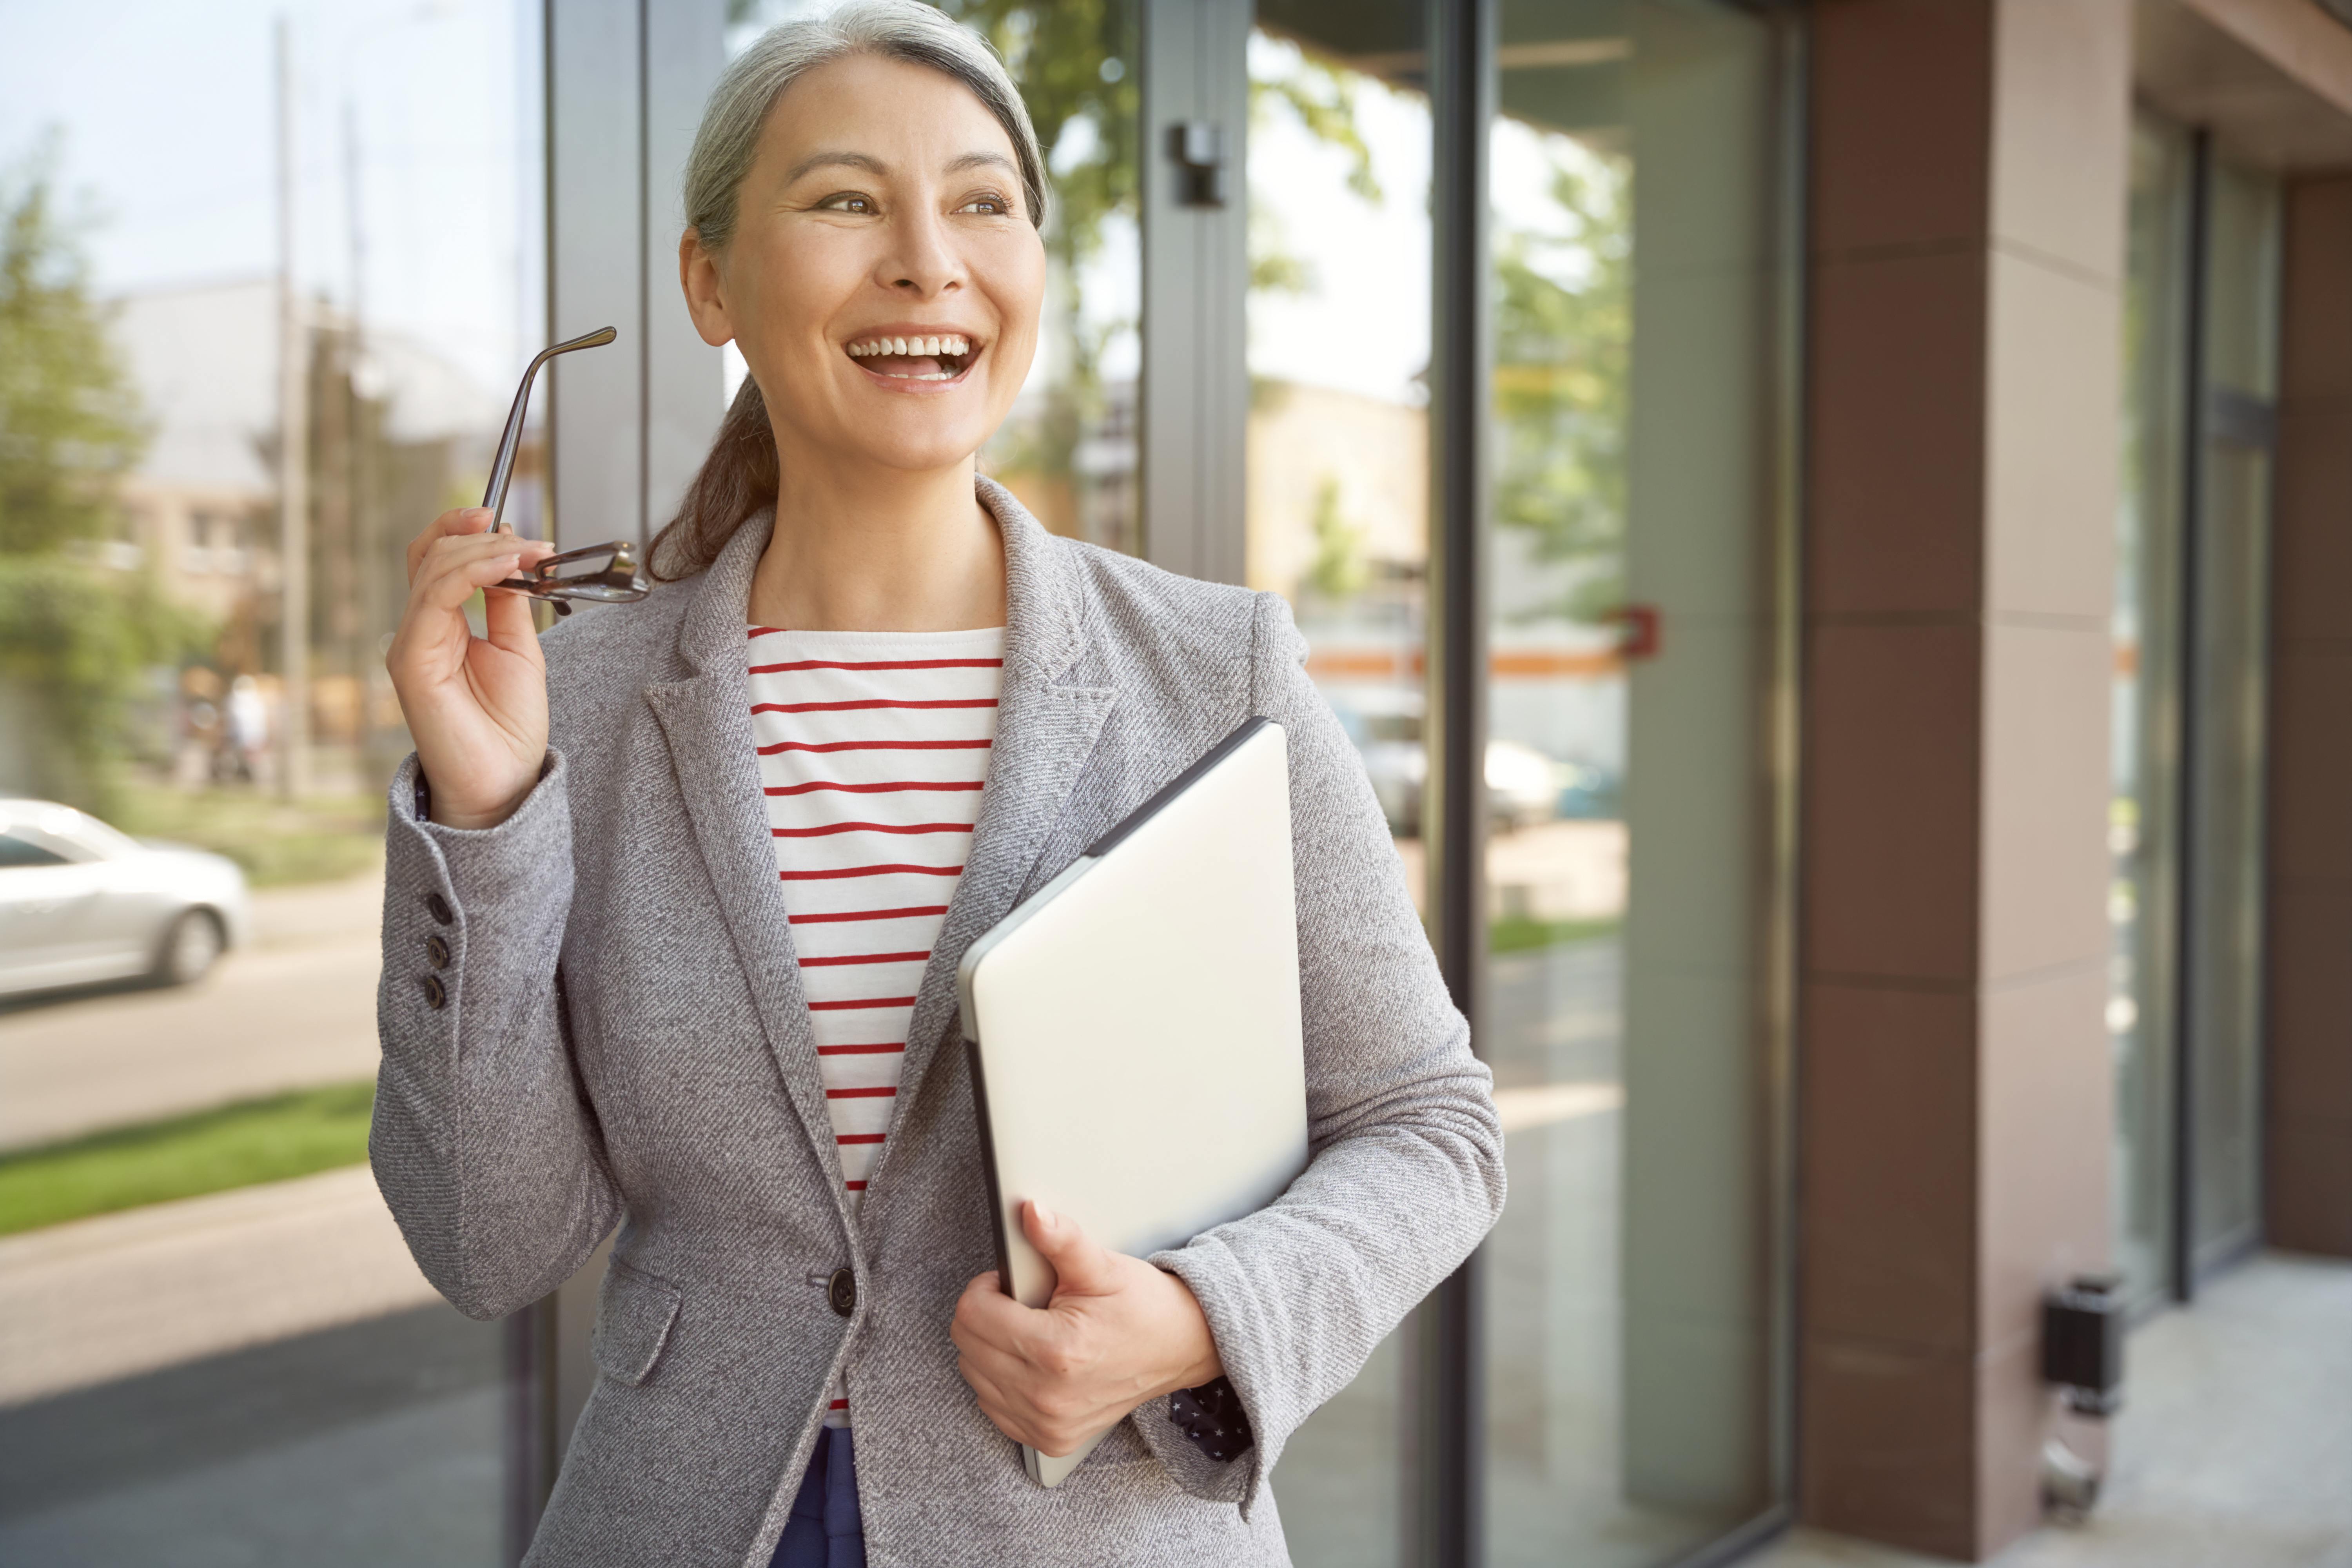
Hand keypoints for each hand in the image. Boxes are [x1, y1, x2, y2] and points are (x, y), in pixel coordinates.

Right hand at [385, 508, 557, 829]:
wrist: (502, 782)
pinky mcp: (410, 661)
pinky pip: (434, 599)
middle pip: (430, 556)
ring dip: (484, 551)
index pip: (438, 561)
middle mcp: (419, 631)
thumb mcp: (519, 650)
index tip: (508, 521)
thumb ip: (509, 604)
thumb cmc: (508, 726)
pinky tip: (507, 565)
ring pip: (432, 570)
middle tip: (531, 541)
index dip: (465, 531)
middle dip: (481, 536)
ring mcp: (410, 644)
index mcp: (442, 627)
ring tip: (528, 551)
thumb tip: (513, 556)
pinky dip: (472, 573)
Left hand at [952, 1201, 1223, 1458]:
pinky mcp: (1050, 1440)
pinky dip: (1001, 1382)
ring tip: (1032, 1331)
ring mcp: (1047, 1424)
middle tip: (1024, 1304)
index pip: (972, 1314)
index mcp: (1055, 1352)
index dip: (987, 1288)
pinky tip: (1031, 1362)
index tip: (1011, 1283)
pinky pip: (993, 1407)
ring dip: (991, 1348)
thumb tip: (1031, 1212)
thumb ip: (1062, 1240)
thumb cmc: (1142, 1305)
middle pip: (967, 1346)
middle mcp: (1046, 1397)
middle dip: (986, 1315)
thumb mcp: (1102, 1266)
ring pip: (974, 1376)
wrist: (1181, 1347)